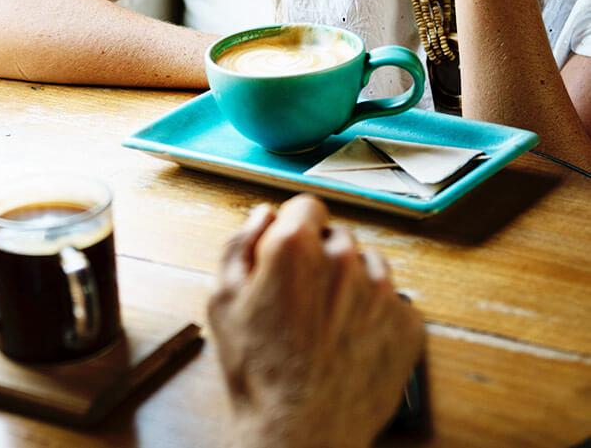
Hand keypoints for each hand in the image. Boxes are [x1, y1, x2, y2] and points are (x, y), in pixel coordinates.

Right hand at [208, 196, 424, 447]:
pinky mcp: (408, 324)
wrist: (300, 431)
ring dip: (351, 283)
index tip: (288, 250)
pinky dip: (375, 315)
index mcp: (295, 246)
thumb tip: (262, 215)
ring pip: (368, 266)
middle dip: (320, 257)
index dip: (293, 227)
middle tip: (301, 297)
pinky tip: (349, 340)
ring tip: (326, 323)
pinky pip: (393, 302)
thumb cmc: (257, 370)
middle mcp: (344, 259)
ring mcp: (381, 292)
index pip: (306, 205)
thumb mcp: (222, 299)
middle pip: (337, 236)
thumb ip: (240, 244)